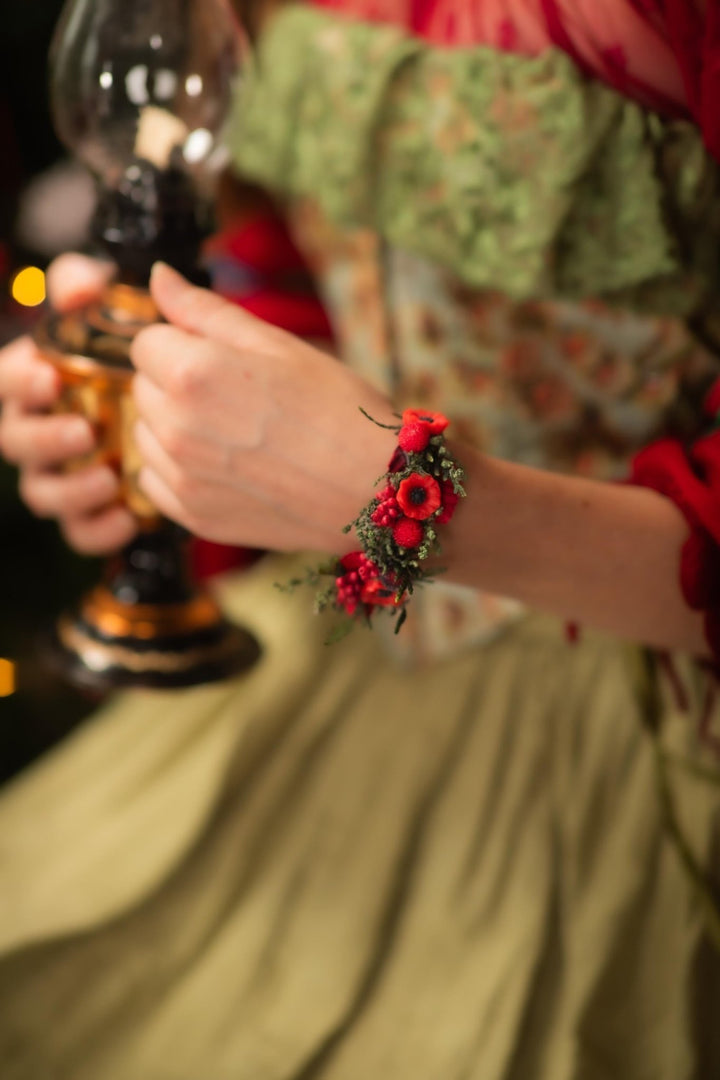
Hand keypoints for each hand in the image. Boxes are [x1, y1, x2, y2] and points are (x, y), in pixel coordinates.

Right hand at [0, 254, 137, 554]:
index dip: (17, 382)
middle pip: (17, 444)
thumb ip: (85, 288)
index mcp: (33, 383)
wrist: (176, 404)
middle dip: (45, 438)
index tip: (46, 374)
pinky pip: (81, 533)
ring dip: (71, 490)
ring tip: (108, 481)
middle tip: (84, 432)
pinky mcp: (90, 511)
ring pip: (44, 494)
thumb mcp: (106, 308)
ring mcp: (61, 474)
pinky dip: (99, 531)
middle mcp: (38, 431)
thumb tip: (83, 286)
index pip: (4, 382)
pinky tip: (128, 519)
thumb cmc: (123, 352)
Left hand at [132, 262, 397, 552]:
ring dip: (175, 427)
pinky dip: (180, 470)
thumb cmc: (337, 408)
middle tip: (239, 397)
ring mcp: (181, 477)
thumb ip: (205, 310)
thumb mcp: (276, 343)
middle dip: (176, 383)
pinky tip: (228, 466)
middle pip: (143, 387)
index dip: (183, 343)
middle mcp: (175, 427)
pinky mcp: (192, 514)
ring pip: (146, 433)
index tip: (224, 359)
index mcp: (192, 372)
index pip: (146, 342)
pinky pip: (156, 479)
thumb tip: (158, 277)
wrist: (373, 487)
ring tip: (237, 433)